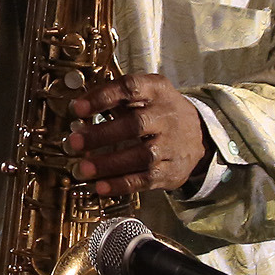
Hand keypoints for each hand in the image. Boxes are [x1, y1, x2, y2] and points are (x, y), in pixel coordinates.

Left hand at [64, 72, 209, 197]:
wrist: (200, 136)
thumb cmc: (161, 112)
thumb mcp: (147, 94)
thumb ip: (117, 99)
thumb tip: (78, 108)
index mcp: (157, 91)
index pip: (131, 88)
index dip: (103, 97)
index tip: (78, 108)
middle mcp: (167, 117)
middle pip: (136, 125)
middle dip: (102, 134)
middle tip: (74, 141)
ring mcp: (172, 145)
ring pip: (141, 156)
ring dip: (109, 163)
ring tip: (83, 168)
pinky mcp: (171, 171)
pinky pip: (145, 180)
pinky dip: (121, 184)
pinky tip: (101, 187)